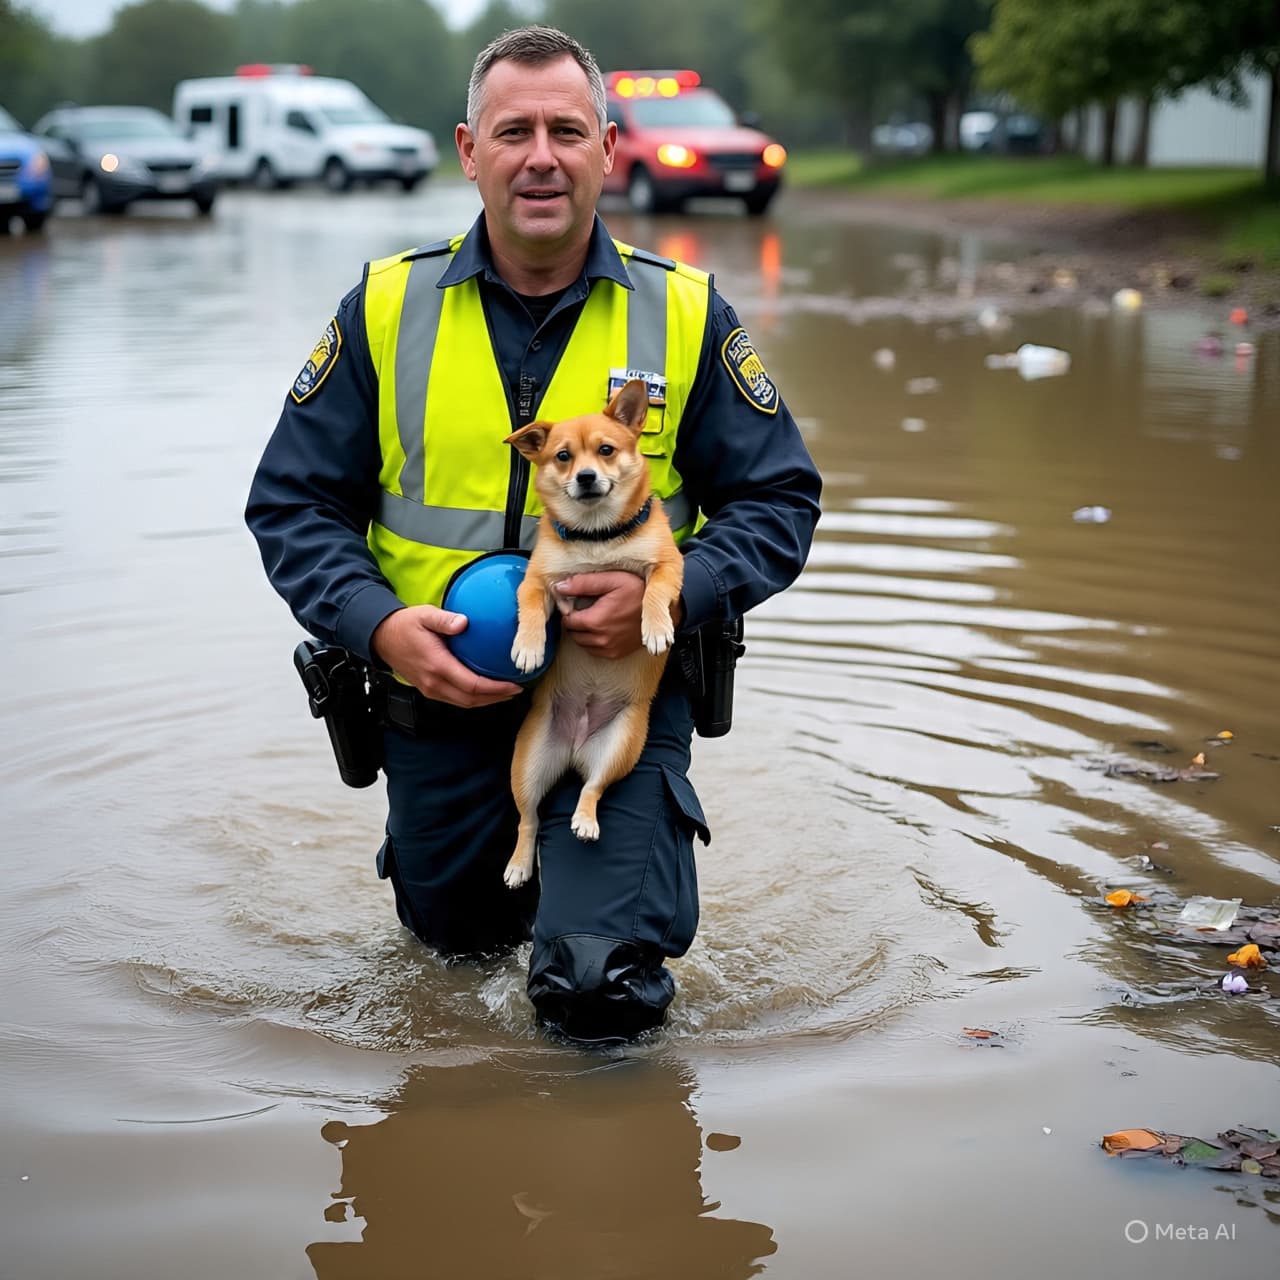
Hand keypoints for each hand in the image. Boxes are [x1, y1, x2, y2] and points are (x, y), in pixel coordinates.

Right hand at [372, 605, 521, 707]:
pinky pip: (456, 700)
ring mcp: (431, 689)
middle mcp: (434, 683)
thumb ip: (445, 619)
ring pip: (464, 703)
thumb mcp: (425, 615)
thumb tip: (464, 622)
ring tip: (506, 693)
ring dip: (487, 701)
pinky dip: (474, 698)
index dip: (496, 689)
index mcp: (437, 666)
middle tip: (517, 690)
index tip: (514, 685)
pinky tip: (486, 691)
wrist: (381, 638)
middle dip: (497, 698)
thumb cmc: (404, 625)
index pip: (473, 685)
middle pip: (472, 700)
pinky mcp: (429, 689)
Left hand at [553, 571, 663, 659]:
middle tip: (587, 607)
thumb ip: (583, 583)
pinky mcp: (616, 654)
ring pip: (582, 642)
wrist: (663, 610)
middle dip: (575, 620)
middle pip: (573, 632)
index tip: (578, 601)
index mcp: (596, 620)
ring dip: (583, 631)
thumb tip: (558, 586)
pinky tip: (604, 626)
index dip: (569, 609)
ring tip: (596, 615)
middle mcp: (601, 639)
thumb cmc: (638, 590)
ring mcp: (609, 649)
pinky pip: (594, 650)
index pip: (567, 619)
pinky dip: (594, 640)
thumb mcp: (613, 579)